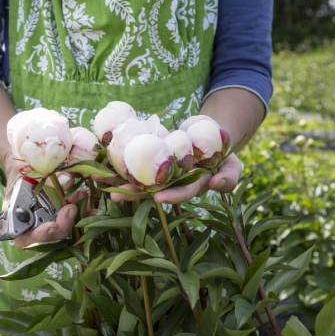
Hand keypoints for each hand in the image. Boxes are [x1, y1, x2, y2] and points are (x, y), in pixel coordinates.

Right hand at [3, 160, 79, 248]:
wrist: (28, 167)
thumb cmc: (21, 172)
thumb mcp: (29, 172)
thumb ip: (46, 178)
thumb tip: (67, 181)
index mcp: (17, 220)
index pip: (25, 238)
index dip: (39, 236)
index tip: (52, 225)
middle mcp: (33, 227)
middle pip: (50, 238)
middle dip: (64, 225)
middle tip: (71, 208)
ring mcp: (50, 223)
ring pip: (66, 230)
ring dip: (77, 217)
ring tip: (81, 196)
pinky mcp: (63, 217)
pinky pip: (74, 220)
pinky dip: (83, 211)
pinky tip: (85, 198)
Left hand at [100, 154, 243, 202]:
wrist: (209, 137)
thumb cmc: (224, 156)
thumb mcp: (233, 166)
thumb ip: (229, 177)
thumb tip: (217, 184)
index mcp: (192, 186)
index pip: (181, 193)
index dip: (171, 196)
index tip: (158, 198)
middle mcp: (172, 182)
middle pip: (152, 190)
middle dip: (134, 193)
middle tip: (116, 196)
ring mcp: (160, 171)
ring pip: (139, 177)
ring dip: (120, 180)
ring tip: (101, 182)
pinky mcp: (152, 157)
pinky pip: (134, 160)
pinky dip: (120, 161)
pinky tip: (104, 162)